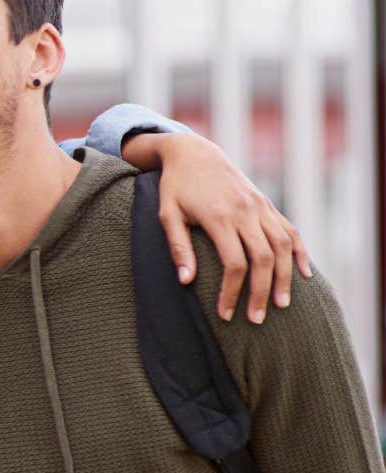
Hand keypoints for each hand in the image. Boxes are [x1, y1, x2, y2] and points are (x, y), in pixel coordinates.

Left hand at [121, 132, 311, 323]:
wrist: (194, 153)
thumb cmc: (175, 186)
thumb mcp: (167, 214)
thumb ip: (178, 247)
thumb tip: (186, 281)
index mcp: (219, 217)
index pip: (234, 264)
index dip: (232, 292)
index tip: (226, 315)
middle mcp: (245, 212)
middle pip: (263, 259)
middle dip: (262, 292)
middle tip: (257, 319)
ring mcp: (260, 207)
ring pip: (283, 246)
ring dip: (285, 277)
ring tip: (282, 304)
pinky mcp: (267, 204)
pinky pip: (290, 230)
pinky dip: (300, 252)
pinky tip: (305, 274)